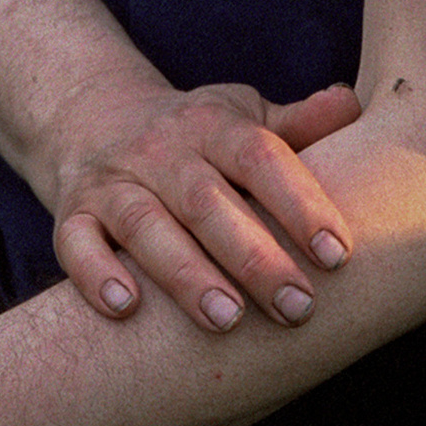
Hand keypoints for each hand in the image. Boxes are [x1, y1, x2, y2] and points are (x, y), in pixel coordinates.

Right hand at [46, 75, 362, 333]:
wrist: (94, 115)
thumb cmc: (197, 135)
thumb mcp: (244, 116)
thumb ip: (298, 123)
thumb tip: (352, 105)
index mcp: (213, 124)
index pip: (259, 155)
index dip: (300, 202)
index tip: (339, 255)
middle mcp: (160, 149)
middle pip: (206, 199)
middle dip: (253, 256)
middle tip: (297, 307)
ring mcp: (112, 181)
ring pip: (143, 225)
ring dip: (184, 273)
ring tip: (226, 320)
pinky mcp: (72, 213)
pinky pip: (75, 244)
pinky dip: (95, 274)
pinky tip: (125, 309)